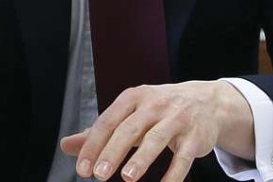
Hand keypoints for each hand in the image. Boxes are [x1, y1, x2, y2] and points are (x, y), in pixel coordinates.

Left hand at [60, 81, 253, 181]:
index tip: (82, 168)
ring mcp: (176, 118)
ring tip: (126, 178)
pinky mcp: (196, 135)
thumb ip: (98, 132)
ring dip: (141, 159)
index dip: (93, 145)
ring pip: (155, 139)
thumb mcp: (127, 114)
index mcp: (132, 98)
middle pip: (128, 129)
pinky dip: (173, 173)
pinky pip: (184, 157)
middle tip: (97, 175)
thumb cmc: (158, 110)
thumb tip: (66, 146)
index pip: (107, 121)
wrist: (206, 101)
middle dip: (112, 153)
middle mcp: (153, 105)